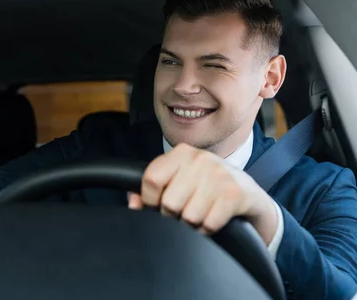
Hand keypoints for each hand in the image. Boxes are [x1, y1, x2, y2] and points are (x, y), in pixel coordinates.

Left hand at [128, 143, 278, 244]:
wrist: (250, 194)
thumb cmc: (207, 188)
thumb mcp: (181, 181)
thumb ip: (153, 190)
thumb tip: (132, 203)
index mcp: (181, 153)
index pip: (151, 179)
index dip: (150, 200)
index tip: (157, 207)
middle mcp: (199, 159)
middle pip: (168, 202)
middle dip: (173, 215)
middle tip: (186, 211)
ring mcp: (219, 175)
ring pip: (188, 216)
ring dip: (192, 224)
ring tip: (201, 213)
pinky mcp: (235, 194)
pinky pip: (207, 224)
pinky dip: (207, 230)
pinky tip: (213, 219)